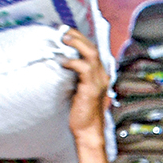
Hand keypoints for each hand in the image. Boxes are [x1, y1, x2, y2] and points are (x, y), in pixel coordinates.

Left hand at [61, 27, 109, 141]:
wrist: (88, 131)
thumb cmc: (81, 113)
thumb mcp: (78, 89)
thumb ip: (74, 76)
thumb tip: (60, 62)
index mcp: (100, 75)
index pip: (92, 50)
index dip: (80, 39)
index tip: (66, 31)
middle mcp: (102, 76)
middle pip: (93, 48)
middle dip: (77, 36)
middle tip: (62, 31)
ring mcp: (98, 81)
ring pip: (91, 54)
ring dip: (76, 44)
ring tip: (63, 38)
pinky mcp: (92, 88)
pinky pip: (83, 68)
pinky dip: (72, 62)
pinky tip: (62, 61)